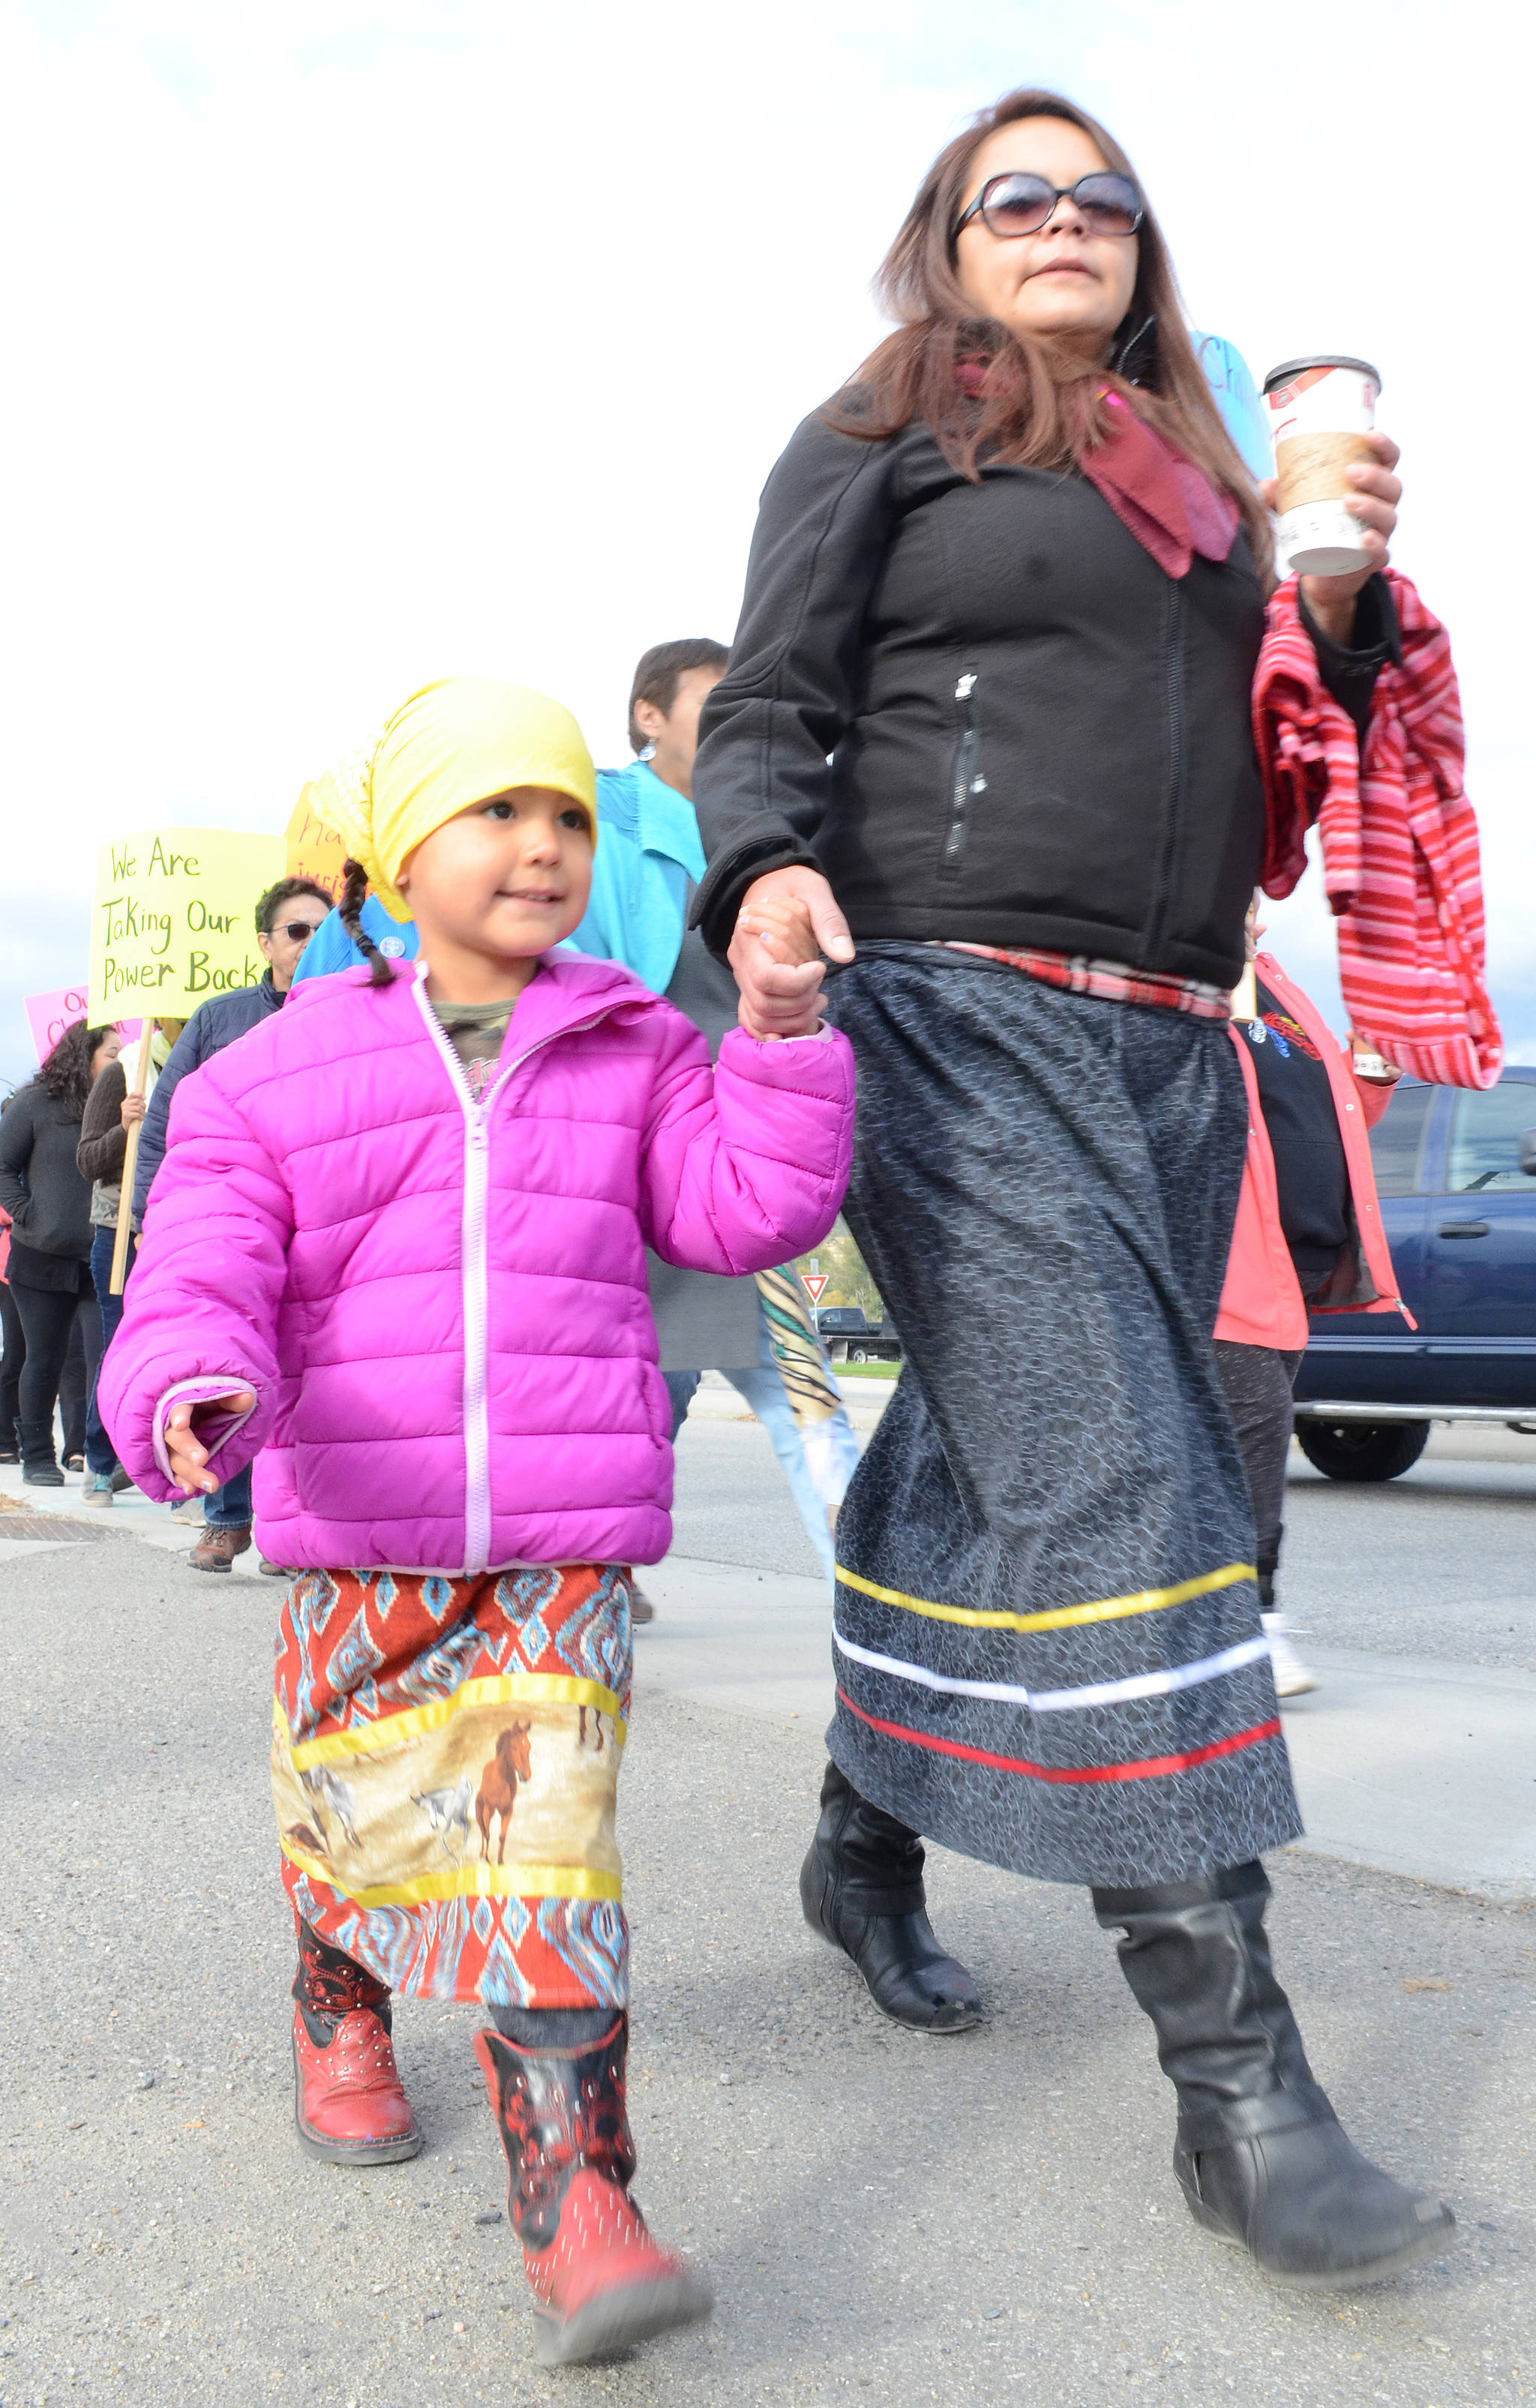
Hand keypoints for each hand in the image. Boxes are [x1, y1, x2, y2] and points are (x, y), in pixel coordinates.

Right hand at [120, 1091, 145, 1129]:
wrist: (127, 1125)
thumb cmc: (134, 1115)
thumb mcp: (136, 1107)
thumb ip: (139, 1102)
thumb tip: (144, 1097)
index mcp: (127, 1100)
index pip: (133, 1094)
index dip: (140, 1094)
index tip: (145, 1098)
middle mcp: (125, 1103)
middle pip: (137, 1101)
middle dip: (143, 1106)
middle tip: (144, 1111)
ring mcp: (124, 1109)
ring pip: (138, 1108)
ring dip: (143, 1112)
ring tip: (143, 1115)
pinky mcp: (125, 1115)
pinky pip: (137, 1114)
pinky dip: (141, 1117)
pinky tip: (141, 1119)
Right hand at [163, 1389, 254, 1493]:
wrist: (206, 1416)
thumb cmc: (211, 1404)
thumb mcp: (223, 1398)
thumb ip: (233, 1399)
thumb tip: (247, 1399)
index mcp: (182, 1402)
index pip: (177, 1407)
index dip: (179, 1415)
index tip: (181, 1424)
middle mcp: (170, 1424)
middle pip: (173, 1437)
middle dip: (187, 1448)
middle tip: (202, 1459)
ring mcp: (169, 1444)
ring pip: (173, 1459)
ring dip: (190, 1472)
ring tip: (211, 1484)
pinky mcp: (171, 1459)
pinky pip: (173, 1473)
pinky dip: (182, 1481)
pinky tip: (191, 1489)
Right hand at [729, 866, 854, 1039]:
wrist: (769, 886)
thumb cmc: (791, 886)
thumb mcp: (813, 890)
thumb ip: (829, 920)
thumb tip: (844, 956)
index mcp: (750, 936)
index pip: (767, 978)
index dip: (798, 982)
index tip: (819, 967)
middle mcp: (740, 961)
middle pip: (764, 1003)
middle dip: (800, 1000)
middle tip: (820, 982)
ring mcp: (742, 978)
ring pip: (761, 1017)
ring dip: (795, 1017)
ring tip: (818, 998)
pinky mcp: (749, 988)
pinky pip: (754, 1021)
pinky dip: (779, 1028)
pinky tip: (804, 1017)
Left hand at [1260, 429, 1400, 643]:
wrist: (1322, 574)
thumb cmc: (1317, 529)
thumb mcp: (1298, 509)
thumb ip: (1282, 497)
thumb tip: (1265, 484)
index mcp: (1370, 488)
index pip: (1388, 461)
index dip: (1384, 446)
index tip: (1369, 434)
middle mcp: (1382, 508)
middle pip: (1392, 487)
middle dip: (1375, 476)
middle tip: (1351, 471)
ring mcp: (1380, 534)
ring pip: (1388, 517)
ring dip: (1372, 506)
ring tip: (1348, 501)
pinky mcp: (1373, 560)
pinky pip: (1381, 552)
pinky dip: (1375, 545)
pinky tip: (1365, 538)